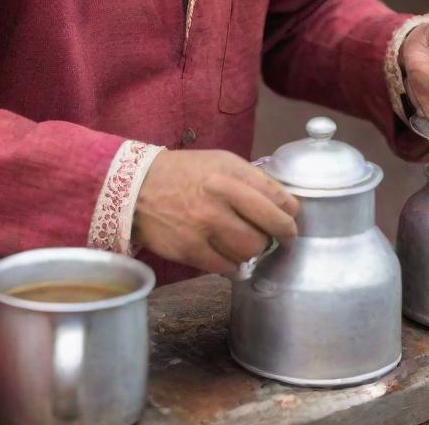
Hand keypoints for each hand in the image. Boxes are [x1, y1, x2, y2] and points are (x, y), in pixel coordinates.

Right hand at [133, 149, 299, 275]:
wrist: (137, 187)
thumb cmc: (184, 173)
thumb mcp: (220, 162)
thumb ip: (250, 180)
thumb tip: (281, 205)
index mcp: (231, 171)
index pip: (278, 197)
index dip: (291, 212)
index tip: (291, 218)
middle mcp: (220, 197)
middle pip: (271, 228)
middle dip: (283, 236)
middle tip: (283, 239)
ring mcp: (205, 225)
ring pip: (251, 250)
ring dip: (255, 250)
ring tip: (248, 244)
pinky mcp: (190, 250)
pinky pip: (227, 267)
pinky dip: (233, 266)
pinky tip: (229, 256)